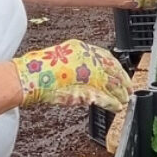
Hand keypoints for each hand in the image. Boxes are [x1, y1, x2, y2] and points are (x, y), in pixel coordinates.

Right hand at [13, 39, 131, 112]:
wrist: (28, 77)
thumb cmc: (39, 69)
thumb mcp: (62, 56)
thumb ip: (76, 62)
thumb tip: (86, 71)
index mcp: (81, 48)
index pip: (106, 57)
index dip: (116, 67)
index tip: (121, 74)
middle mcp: (88, 59)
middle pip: (112, 71)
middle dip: (122, 80)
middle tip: (128, 88)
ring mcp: (88, 75)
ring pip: (111, 85)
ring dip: (119, 93)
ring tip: (124, 99)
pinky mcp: (85, 91)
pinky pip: (104, 98)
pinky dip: (112, 103)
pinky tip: (117, 107)